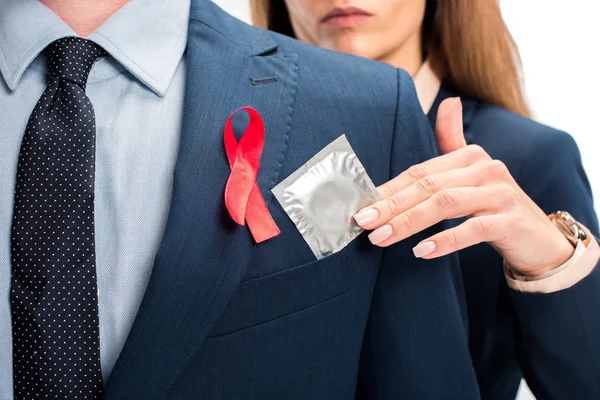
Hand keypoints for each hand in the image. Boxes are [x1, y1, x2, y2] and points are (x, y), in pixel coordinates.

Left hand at [354, 98, 573, 276]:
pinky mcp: (510, 220)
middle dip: (391, 205)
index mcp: (470, 156)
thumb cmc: (495, 207)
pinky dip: (446, 240)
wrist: (539, 239)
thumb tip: (448, 103)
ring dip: (409, 221)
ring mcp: (500, 193)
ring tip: (381, 238)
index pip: (419, 172)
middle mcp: (486, 169)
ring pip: (446, 204)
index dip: (388, 189)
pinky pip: (473, 229)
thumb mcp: (473, 174)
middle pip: (428, 186)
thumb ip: (454, 141)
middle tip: (363, 222)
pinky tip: (422, 251)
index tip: (360, 205)